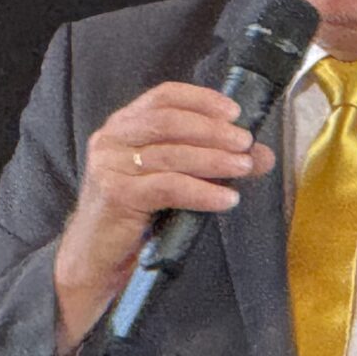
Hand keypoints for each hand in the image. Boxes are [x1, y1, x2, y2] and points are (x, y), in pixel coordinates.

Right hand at [52, 81, 276, 353]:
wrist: (95, 258)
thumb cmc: (134, 217)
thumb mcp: (172, 180)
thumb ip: (211, 161)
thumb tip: (261, 155)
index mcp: (123, 125)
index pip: (164, 96)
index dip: (202, 100)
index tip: (235, 112)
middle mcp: (112, 138)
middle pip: (169, 121)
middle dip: (213, 131)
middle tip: (245, 143)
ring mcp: (110, 166)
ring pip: (171, 153)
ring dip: (214, 159)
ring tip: (243, 167)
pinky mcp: (116, 195)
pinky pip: (168, 187)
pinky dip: (202, 192)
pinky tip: (226, 199)